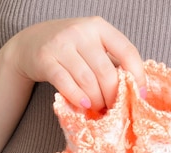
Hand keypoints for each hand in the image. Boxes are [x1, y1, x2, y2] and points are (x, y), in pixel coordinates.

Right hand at [6, 16, 145, 109]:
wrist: (31, 43)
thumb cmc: (70, 49)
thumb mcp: (92, 45)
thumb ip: (111, 61)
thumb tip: (135, 90)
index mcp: (99, 27)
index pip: (127, 51)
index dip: (137, 76)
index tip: (140, 95)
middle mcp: (81, 32)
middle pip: (106, 72)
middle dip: (112, 95)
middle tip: (112, 107)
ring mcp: (61, 44)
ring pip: (87, 80)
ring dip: (96, 100)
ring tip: (98, 108)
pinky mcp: (45, 59)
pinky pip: (65, 83)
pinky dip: (77, 97)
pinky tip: (83, 105)